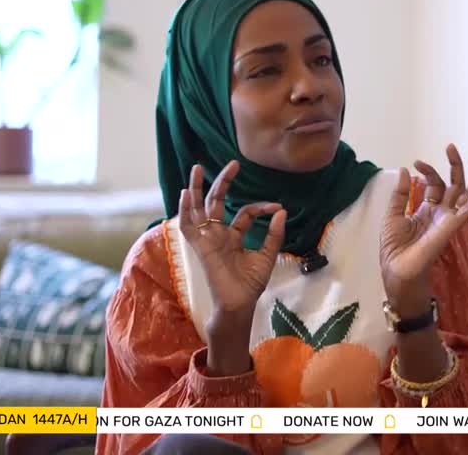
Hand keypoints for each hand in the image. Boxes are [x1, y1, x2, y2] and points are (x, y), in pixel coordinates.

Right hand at [177, 161, 286, 315]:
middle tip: (233, 164)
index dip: (260, 207)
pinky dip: (185, 210)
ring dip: (197, 189)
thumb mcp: (266, 255)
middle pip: (216, 203)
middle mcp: (218, 235)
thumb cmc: (250, 284)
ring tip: (198, 168)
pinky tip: (186, 193)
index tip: (277, 206)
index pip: (244, 213)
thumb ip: (273, 234)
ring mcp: (208, 239)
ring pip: (198, 209)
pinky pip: (188, 226)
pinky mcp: (200, 247)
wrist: (240, 304)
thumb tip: (282, 211)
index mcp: (233, 237)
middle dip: (223, 183)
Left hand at [379, 144, 467, 314]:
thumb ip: (400, 195)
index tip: (416, 163)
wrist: (397, 271)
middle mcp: (441, 214)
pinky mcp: (452, 227)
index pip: (435, 185)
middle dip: (455, 166)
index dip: (428, 172)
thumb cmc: (394, 250)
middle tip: (451, 146)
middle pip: (454, 186)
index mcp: (427, 211)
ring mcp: (449, 220)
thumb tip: (406, 170)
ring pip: (467, 195)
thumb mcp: (392, 216)